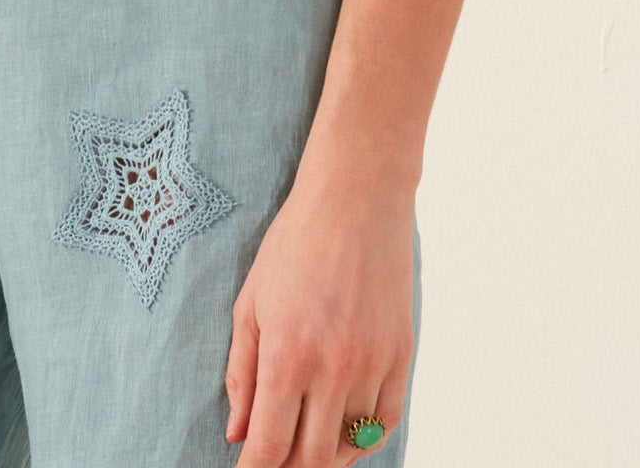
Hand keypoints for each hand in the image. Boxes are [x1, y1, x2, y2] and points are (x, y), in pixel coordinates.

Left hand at [225, 151, 417, 464]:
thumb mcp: (250, 302)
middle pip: (312, 460)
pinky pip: (386, 423)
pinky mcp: (401, 356)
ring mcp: (372, 365)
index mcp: (287, 356)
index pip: (269, 448)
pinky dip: (363, 440)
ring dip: (325, 457)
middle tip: (273, 457)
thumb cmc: (295, 243)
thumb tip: (238, 433)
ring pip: (350, 449)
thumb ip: (242, 372)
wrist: (357, 198)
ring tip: (305, 444)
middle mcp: (333, 370)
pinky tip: (344, 431)